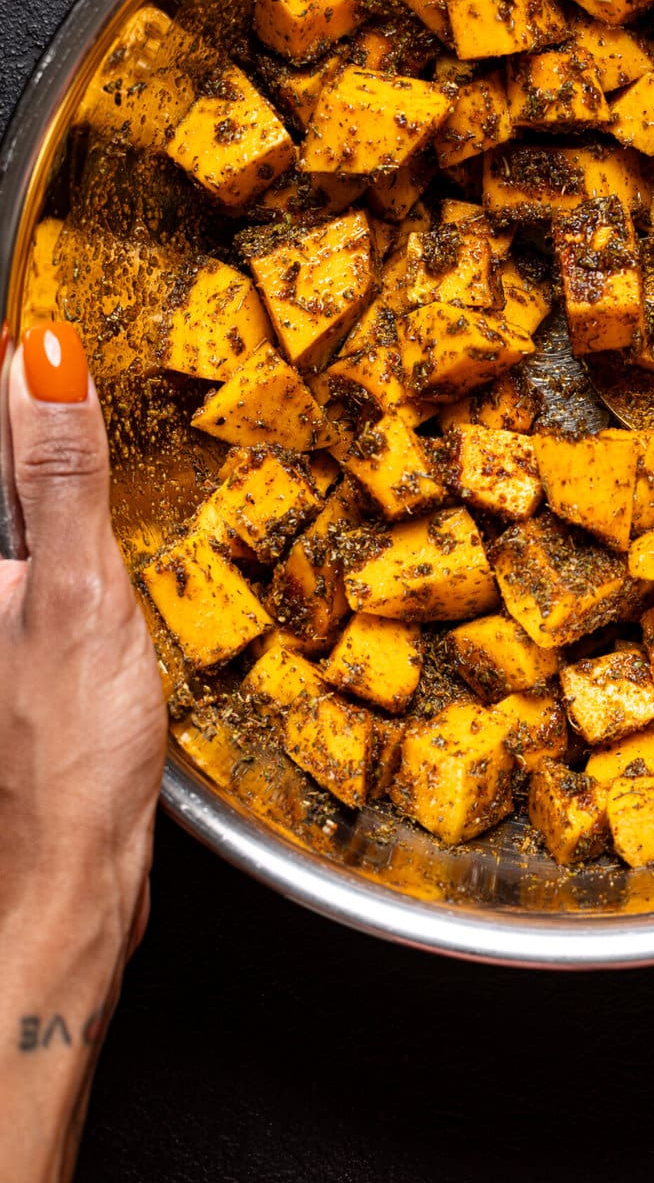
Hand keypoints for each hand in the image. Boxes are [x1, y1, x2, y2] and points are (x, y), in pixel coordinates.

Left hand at [0, 320, 165, 1182]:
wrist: (69, 873)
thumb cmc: (69, 755)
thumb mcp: (77, 592)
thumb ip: (57, 470)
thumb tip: (42, 353)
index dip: (24, 362)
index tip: (76, 309)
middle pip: (4, 449)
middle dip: (46, 402)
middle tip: (101, 362)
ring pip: (18, 491)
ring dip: (64, 453)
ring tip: (112, 415)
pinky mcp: (12, 623)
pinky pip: (37, 534)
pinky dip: (75, 507)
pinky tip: (115, 508)